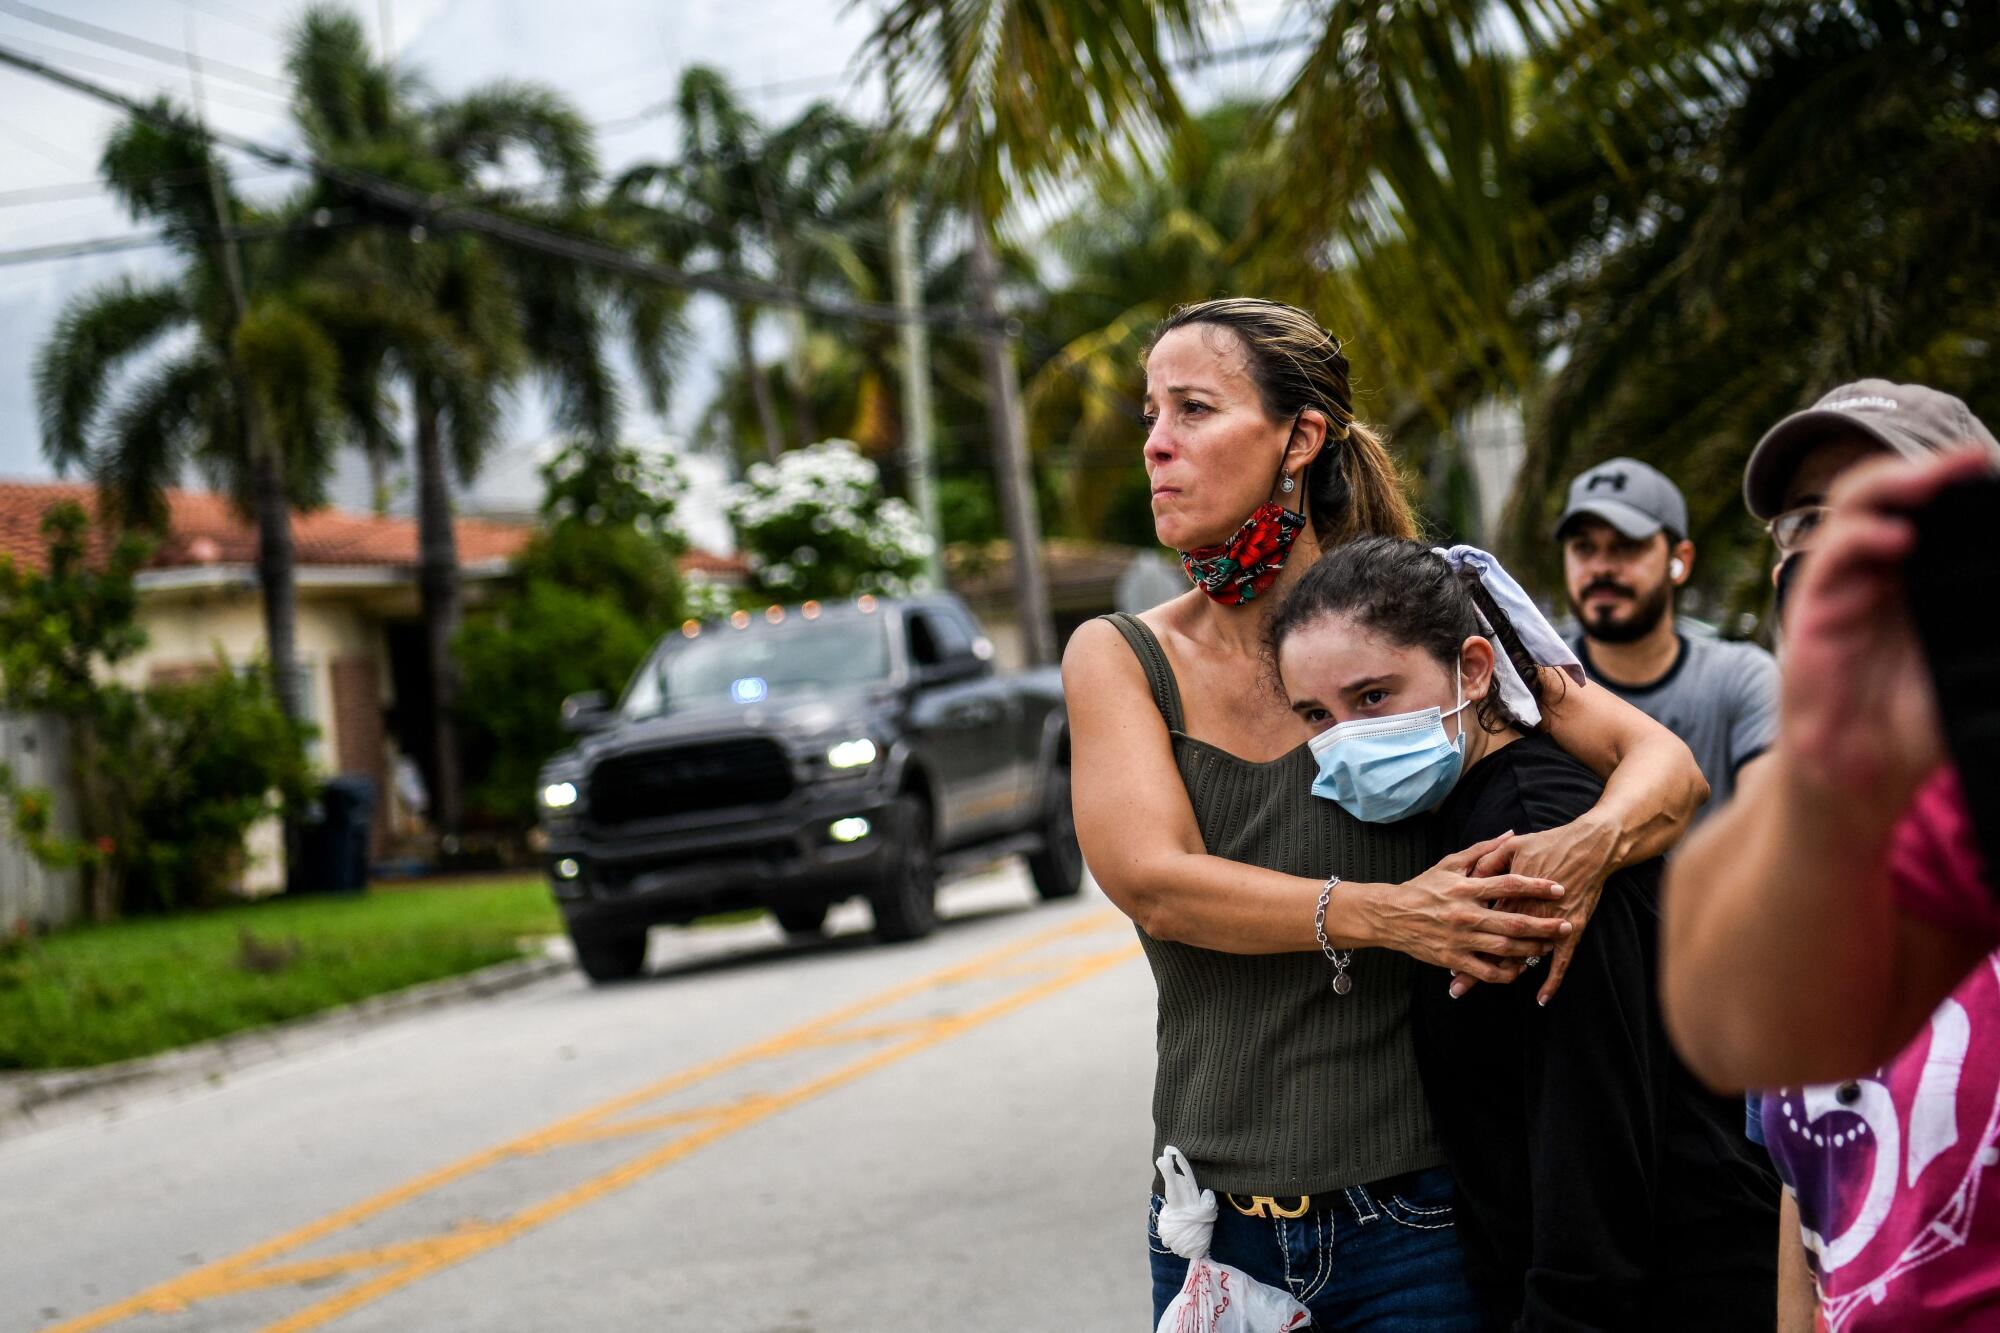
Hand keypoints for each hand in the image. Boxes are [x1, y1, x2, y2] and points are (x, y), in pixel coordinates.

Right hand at [1364, 831, 1569, 984]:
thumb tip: (1511, 834)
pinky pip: (1487, 971)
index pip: (1508, 884)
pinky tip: (1519, 967)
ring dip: (1532, 949)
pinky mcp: (1453, 959)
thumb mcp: (1449, 863)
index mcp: (1466, 888)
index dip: (1536, 885)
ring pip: (1504, 949)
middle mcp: (1465, 914)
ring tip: (1550, 947)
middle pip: (1513, 922)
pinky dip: (1507, 973)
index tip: (1559, 887)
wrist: (1390, 915)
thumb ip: (1483, 851)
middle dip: (1544, 925)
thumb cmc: (1423, 887)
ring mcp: (1459, 939)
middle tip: (1566, 924)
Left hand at [1461, 812, 1619, 1003]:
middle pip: (1495, 945)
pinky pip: (1561, 961)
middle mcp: (1525, 911)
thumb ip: (1487, 859)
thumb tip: (1470, 875)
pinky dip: (1552, 981)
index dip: (1463, 939)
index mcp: (1508, 893)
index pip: (1481, 921)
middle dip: (1474, 967)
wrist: (1590, 846)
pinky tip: (1541, 999)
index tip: (1443, 955)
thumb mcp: (1513, 846)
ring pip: (1522, 956)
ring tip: (1487, 993)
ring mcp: (1548, 923)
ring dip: (1503, 976)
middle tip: (1456, 985)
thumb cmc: (1550, 843)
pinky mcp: (1571, 928)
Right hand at [1778, 450, 1989, 812]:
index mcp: (1908, 583)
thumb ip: (1991, 628)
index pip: (1922, 512)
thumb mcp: (1973, 666)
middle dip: (1920, 471)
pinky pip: (1827, 562)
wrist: (1864, 784)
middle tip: (1965, 461)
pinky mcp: (1810, 618)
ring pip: (1849, 514)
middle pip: (1880, 499)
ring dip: (1889, 487)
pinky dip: (1859, 540)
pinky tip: (1899, 540)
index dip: (1950, 484)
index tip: (1988, 468)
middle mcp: (1868, 578)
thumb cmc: (1913, 731)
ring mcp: (1836, 593)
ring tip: (1933, 480)